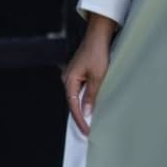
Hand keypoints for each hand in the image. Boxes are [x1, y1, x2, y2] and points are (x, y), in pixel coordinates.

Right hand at [62, 16, 116, 135]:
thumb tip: (87, 112)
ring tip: (92, 121)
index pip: (74, 106)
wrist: (98, 35)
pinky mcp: (79, 73)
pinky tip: (93, 105)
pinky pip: (81, 90)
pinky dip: (86, 99)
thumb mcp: (98, 77)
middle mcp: (68, 79)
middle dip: (81, 117)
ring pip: (77, 97)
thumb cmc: (97, 52)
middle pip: (73, 103)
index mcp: (69, 81)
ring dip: (84, 108)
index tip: (87, 131)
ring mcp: (73, 76)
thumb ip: (92, 95)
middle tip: (89, 131)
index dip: (81, 120)